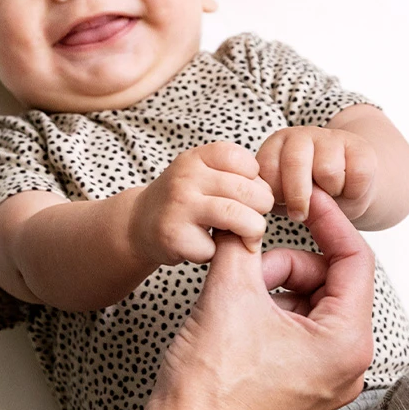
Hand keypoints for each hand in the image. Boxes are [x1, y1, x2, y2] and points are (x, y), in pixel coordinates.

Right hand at [129, 141, 273, 262]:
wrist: (139, 224)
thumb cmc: (182, 200)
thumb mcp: (201, 173)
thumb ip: (233, 175)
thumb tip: (270, 197)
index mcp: (196, 158)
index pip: (247, 162)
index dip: (257, 181)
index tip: (248, 193)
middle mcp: (186, 177)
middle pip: (249, 191)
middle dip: (261, 209)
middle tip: (252, 218)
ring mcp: (179, 206)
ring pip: (239, 217)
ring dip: (251, 232)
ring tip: (245, 237)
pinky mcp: (175, 236)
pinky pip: (217, 246)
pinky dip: (218, 251)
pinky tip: (207, 246)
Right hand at [146, 187, 374, 409]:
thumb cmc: (208, 386)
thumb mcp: (227, 294)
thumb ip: (241, 244)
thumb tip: (241, 218)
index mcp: (345, 342)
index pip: (354, 259)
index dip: (328, 221)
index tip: (304, 201)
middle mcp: (346, 365)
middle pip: (328, 283)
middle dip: (283, 265)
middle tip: (243, 267)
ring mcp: (324, 381)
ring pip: (308, 307)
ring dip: (271, 290)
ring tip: (231, 300)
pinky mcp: (300, 390)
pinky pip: (296, 334)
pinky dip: (268, 315)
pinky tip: (233, 321)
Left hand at [255, 125, 375, 222]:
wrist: (346, 187)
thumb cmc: (307, 195)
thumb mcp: (283, 198)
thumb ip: (275, 199)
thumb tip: (277, 207)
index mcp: (276, 145)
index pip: (267, 166)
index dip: (273, 192)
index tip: (280, 205)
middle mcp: (301, 135)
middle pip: (295, 163)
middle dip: (297, 196)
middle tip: (299, 215)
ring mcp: (332, 137)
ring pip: (327, 171)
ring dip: (329, 192)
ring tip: (328, 195)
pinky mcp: (361, 147)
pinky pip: (357, 175)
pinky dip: (352, 192)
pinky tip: (347, 190)